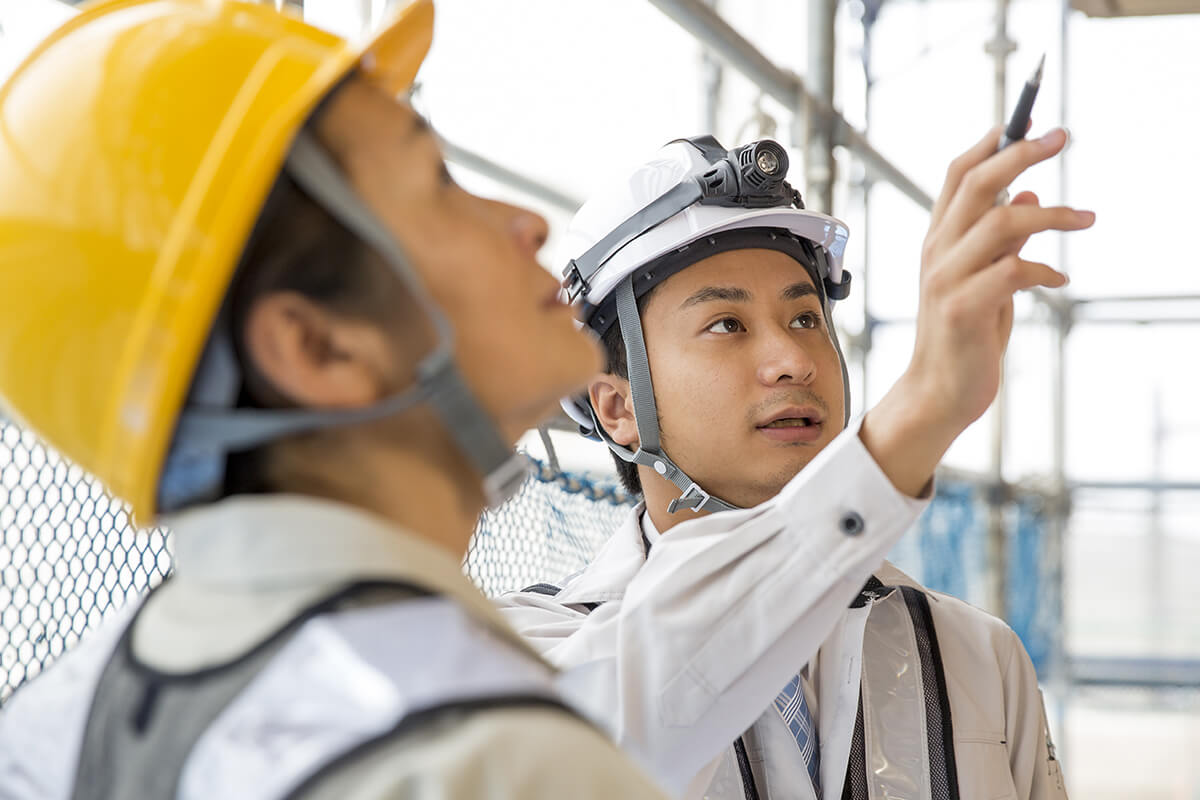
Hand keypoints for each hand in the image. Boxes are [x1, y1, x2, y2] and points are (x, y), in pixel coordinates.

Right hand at [861, 127, 1094, 496]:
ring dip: (1051, 215)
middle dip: (1021, 154)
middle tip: (1063, 137)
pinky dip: (1044, 270)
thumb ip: (1000, 241)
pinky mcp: (963, 308)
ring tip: (1087, 218)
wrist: (940, 391)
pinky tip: (1060, 279)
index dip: (990, 143)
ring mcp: (945, 279)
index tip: (1026, 121)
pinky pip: (1013, 271)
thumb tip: (1026, 198)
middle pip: (975, 184)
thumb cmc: (965, 337)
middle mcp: (936, 252)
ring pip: (1000, 221)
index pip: (957, 176)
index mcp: (938, 241)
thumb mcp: (984, 280)